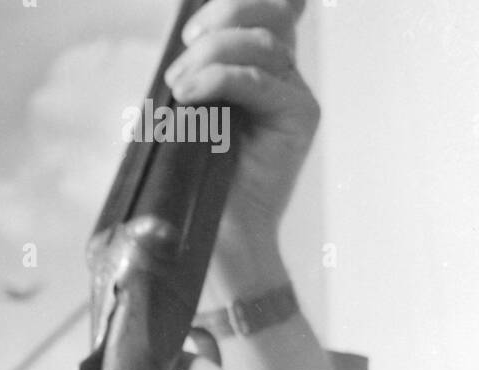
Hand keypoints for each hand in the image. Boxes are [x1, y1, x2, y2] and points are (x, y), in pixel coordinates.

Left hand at [167, 0, 318, 292]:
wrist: (226, 238)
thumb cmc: (203, 186)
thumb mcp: (192, 122)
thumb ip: (197, 82)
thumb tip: (180, 51)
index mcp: (262, 74)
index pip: (261, 15)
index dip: (229, 8)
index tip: (189, 33)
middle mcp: (284, 79)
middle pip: (267, 18)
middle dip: (221, 22)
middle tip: (181, 57)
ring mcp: (295, 97)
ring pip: (262, 44)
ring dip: (211, 56)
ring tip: (179, 87)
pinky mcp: (299, 117)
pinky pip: (258, 81)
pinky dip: (219, 79)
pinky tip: (191, 94)